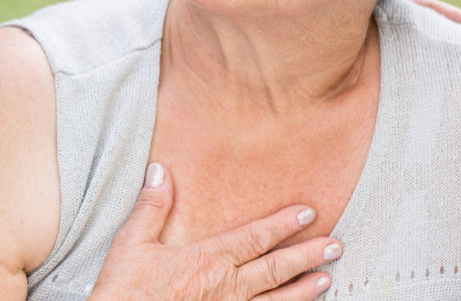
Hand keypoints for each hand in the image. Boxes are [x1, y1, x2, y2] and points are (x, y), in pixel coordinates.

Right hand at [90, 163, 340, 300]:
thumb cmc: (125, 290)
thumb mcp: (132, 243)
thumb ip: (152, 206)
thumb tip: (161, 171)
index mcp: (208, 259)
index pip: (255, 237)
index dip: (283, 225)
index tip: (308, 214)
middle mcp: (226, 286)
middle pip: (275, 268)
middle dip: (308, 255)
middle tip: (335, 246)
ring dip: (303, 290)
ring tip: (326, 279)